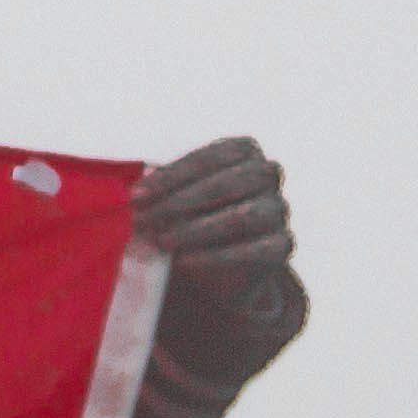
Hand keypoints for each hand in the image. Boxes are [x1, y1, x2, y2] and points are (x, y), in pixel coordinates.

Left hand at [135, 134, 302, 369]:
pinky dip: (215, 257)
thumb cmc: (193, 219)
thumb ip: (163, 189)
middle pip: (227, 183)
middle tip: (144, 220)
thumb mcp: (177, 198)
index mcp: (245, 150)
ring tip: (162, 241)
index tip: (137, 196)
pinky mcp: (283, 244)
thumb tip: (134, 192)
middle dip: (180, 202)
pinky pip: (253, 250)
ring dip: (196, 230)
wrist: (221, 266)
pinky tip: (185, 263)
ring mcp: (279, 209)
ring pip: (242, 217)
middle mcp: (268, 173)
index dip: (172, 176)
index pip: (210, 156)